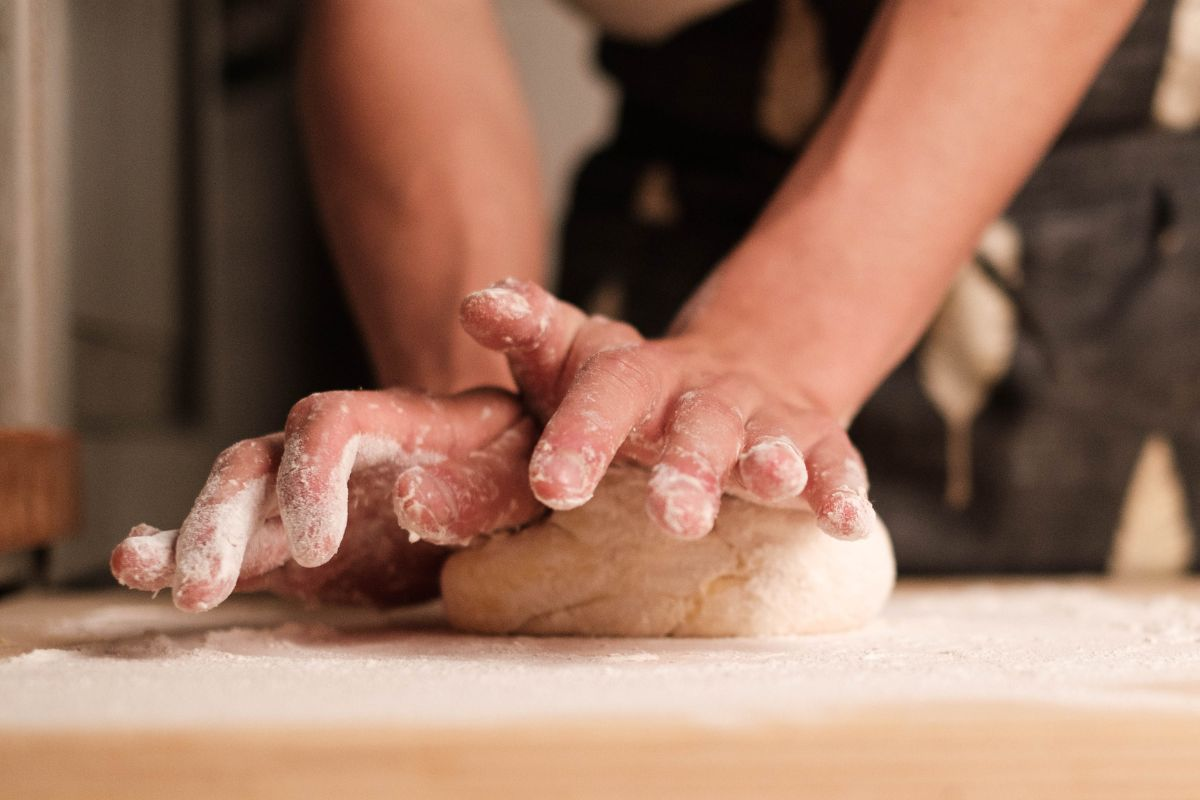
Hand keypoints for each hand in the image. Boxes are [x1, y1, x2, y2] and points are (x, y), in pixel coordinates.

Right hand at [110, 387, 541, 611]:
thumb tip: (411, 501)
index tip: (318, 542)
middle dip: (223, 516)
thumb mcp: (518, 467)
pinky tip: (142, 568)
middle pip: (260, 462)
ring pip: (232, 499)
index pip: (332, 422)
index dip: (312, 474)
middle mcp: (334, 452)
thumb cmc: (516, 462)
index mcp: (392, 423)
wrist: (504, 480)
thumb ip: (477, 489)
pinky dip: (185, 552)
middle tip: (205, 581)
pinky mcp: (293, 543)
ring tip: (143, 571)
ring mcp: (305, 495)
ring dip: (190, 535)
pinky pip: (235, 544)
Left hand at [459, 279, 875, 540]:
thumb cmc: (638, 387)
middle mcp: (703, 396)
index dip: (581, 436)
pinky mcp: (817, 443)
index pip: (608, 396)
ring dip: (773, 462)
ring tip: (774, 481)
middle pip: (698, 425)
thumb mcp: (579, 358)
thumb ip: (529, 332)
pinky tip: (846, 520)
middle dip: (688, 467)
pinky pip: (835, 462)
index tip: (552, 486)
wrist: (747, 364)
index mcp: (639, 380)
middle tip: (671, 517)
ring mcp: (764, 420)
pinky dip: (840, 489)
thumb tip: (474, 300)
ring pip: (770, 440)